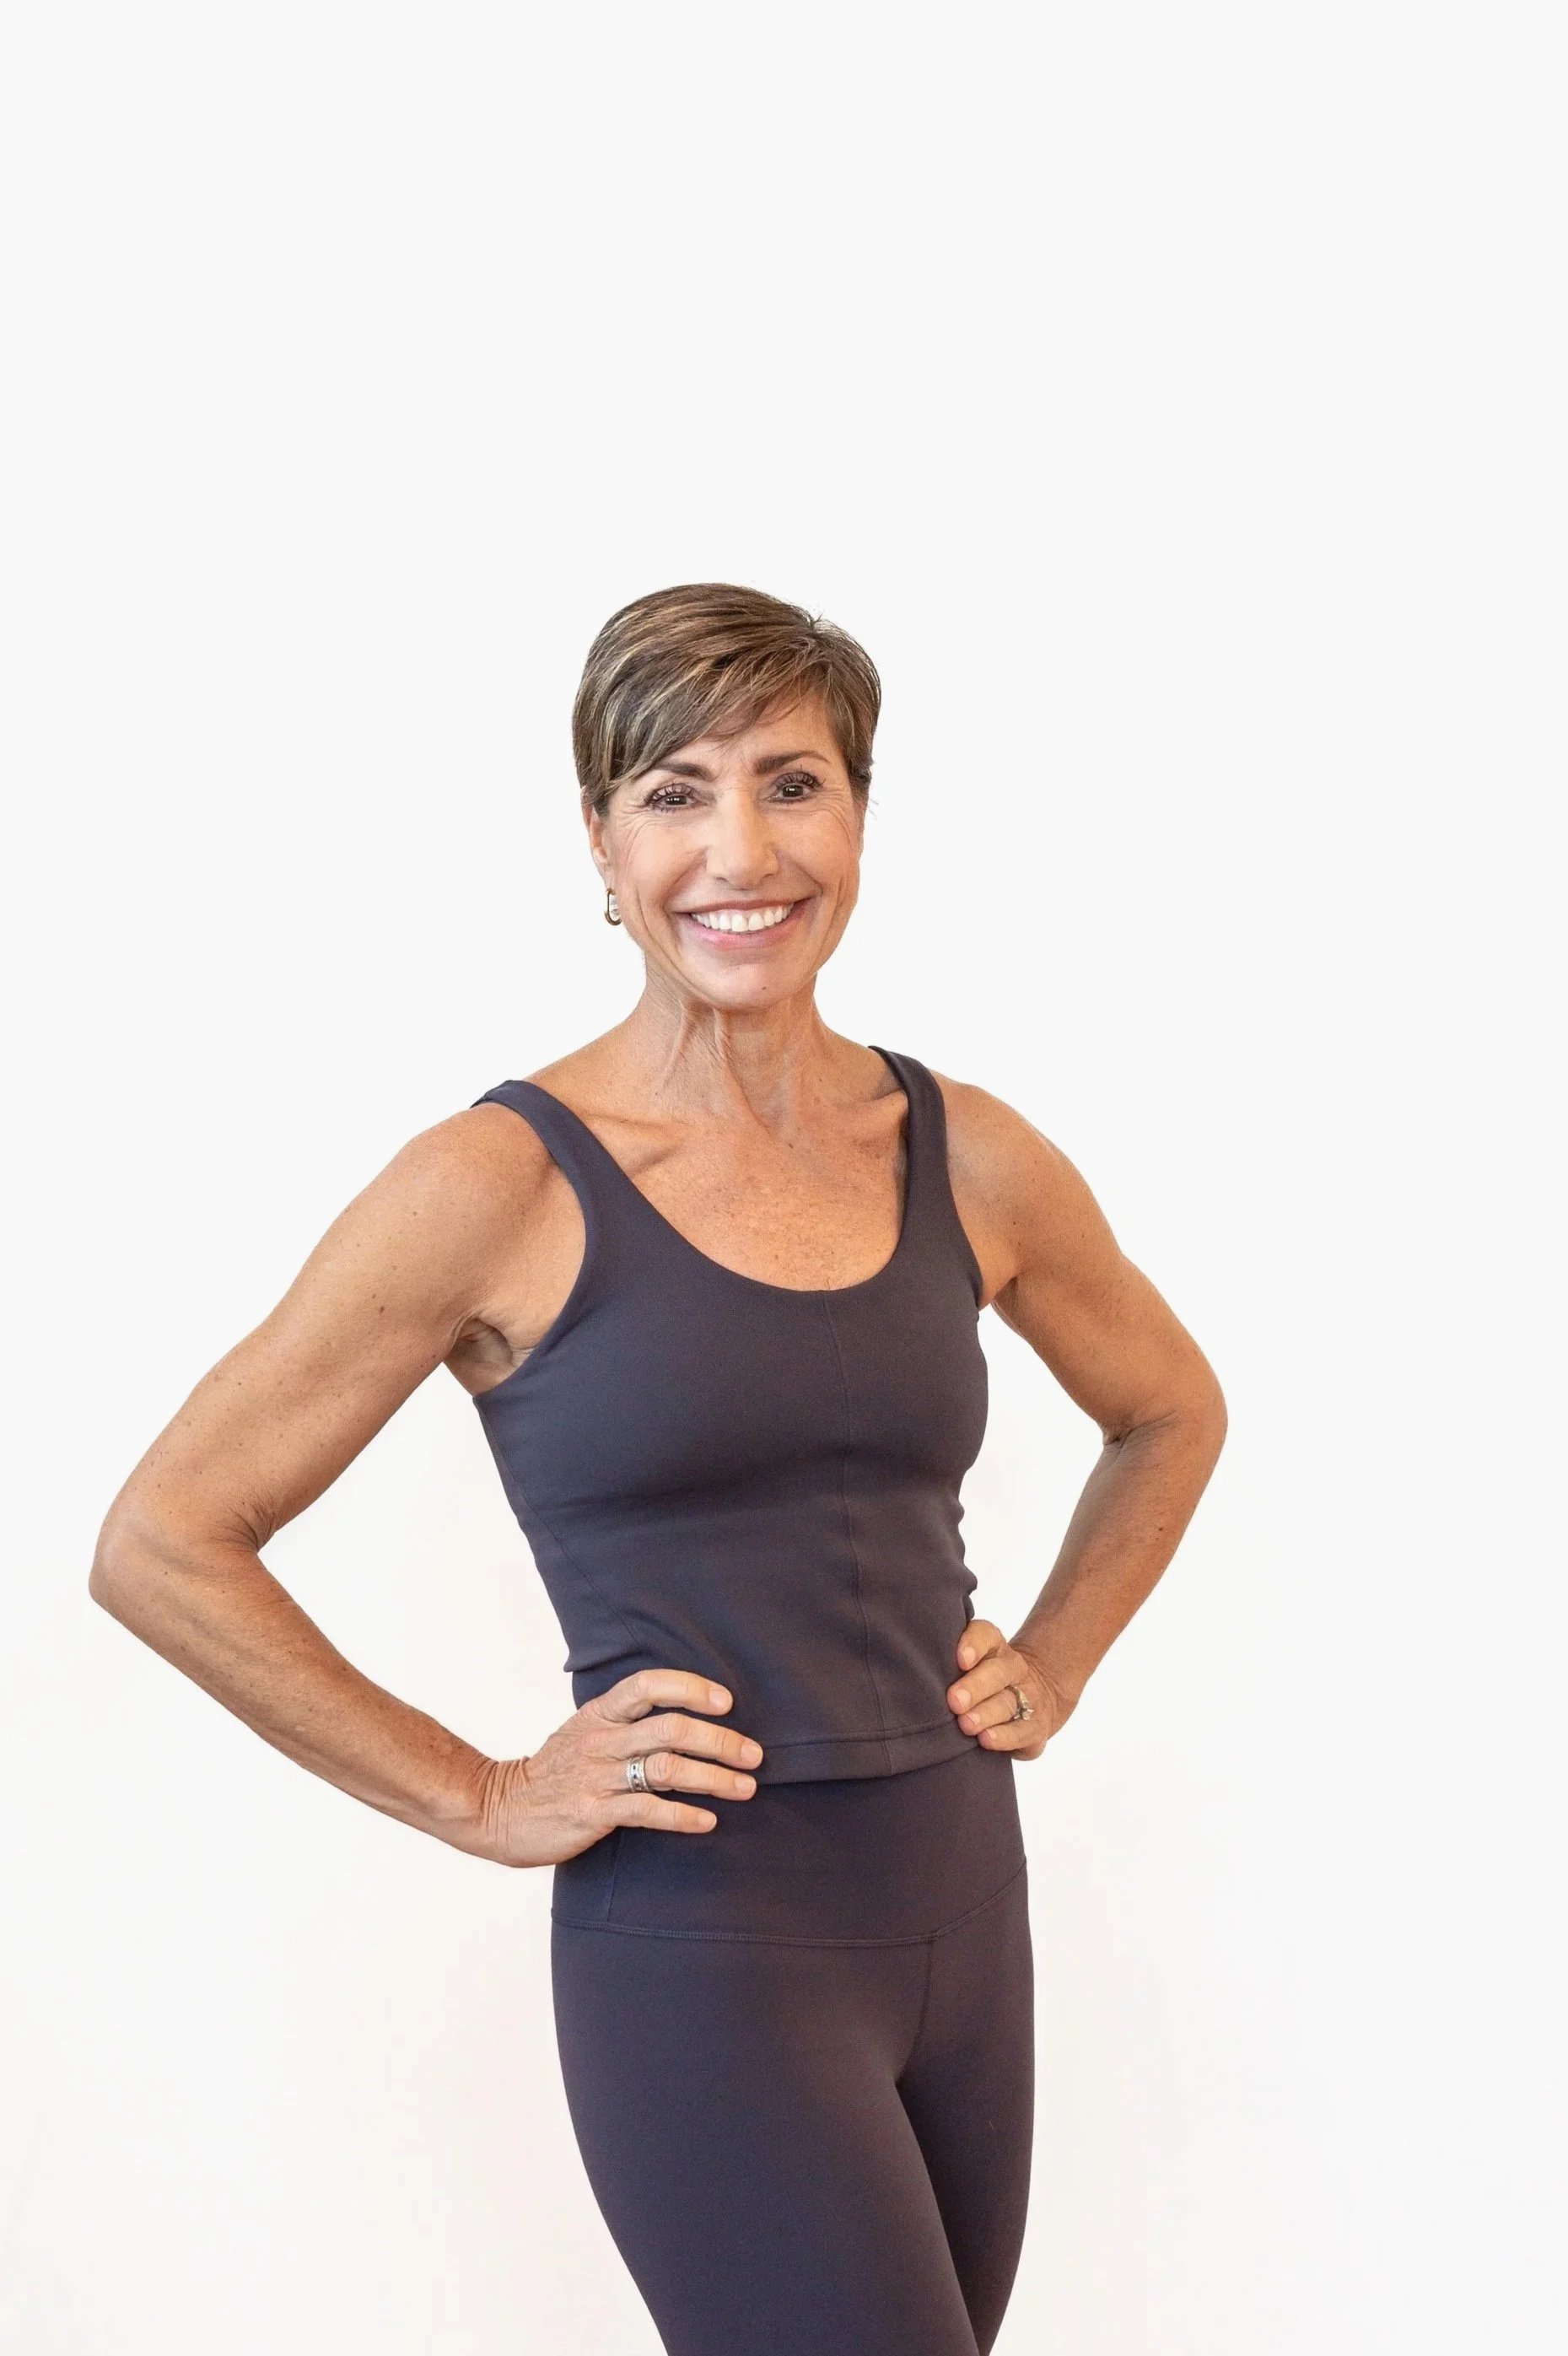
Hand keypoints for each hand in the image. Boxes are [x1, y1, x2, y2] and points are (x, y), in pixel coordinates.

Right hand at [470, 1669, 764, 1868]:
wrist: (497, 1809)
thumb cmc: (552, 1772)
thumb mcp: (584, 1732)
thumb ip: (625, 1723)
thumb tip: (684, 1718)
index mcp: (599, 1714)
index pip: (648, 1685)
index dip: (690, 1688)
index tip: (726, 1701)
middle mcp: (600, 1739)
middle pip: (670, 1728)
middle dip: (719, 1740)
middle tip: (753, 1754)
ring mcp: (596, 1776)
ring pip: (665, 1768)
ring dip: (713, 1778)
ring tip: (745, 1787)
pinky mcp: (593, 1813)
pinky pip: (647, 1811)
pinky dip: (682, 1815)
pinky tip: (707, 1820)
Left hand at [945, 1621, 1078, 1762]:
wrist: (1035, 1698)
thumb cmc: (981, 1681)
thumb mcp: (966, 1666)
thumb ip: (942, 1663)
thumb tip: (903, 1670)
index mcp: (993, 1647)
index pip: (986, 1636)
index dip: (974, 1644)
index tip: (959, 1659)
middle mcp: (1011, 1668)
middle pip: (997, 1672)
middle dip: (975, 1687)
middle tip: (954, 1701)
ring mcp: (1026, 1697)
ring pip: (1007, 1702)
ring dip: (986, 1714)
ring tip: (966, 1724)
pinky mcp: (1035, 1726)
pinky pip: (1022, 1730)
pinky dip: (1005, 1736)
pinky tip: (987, 1740)